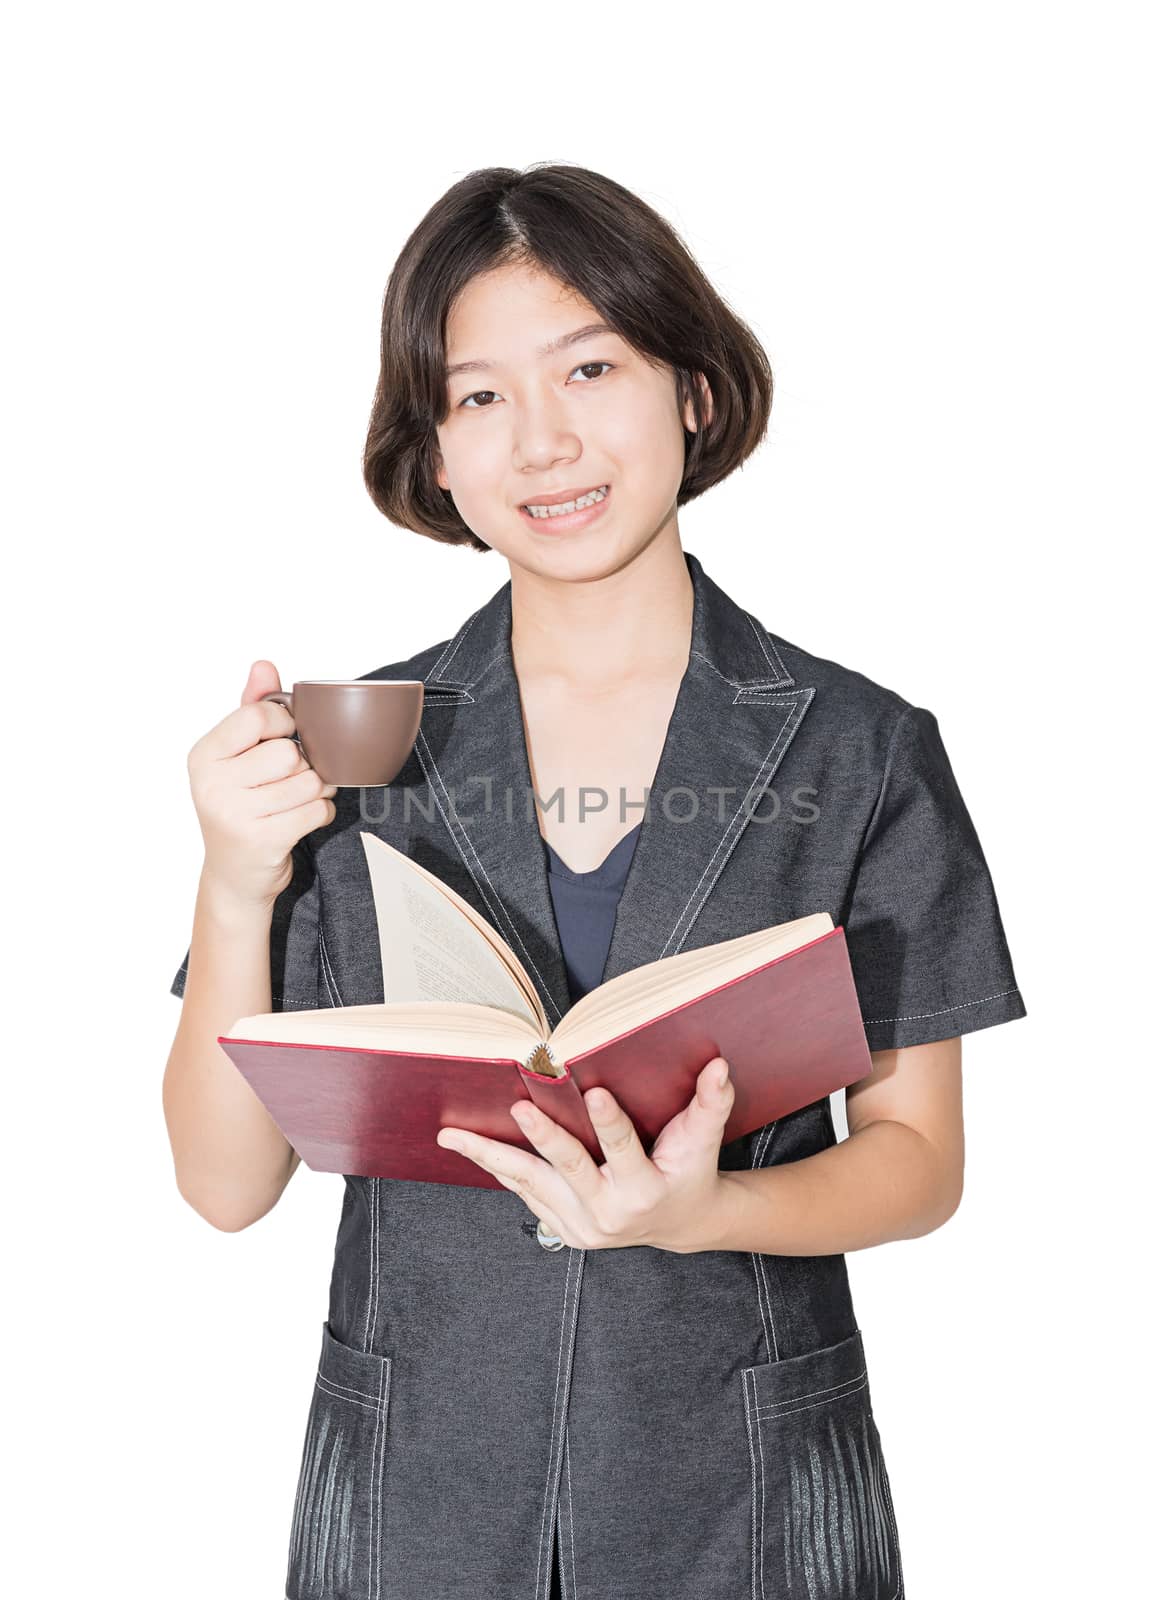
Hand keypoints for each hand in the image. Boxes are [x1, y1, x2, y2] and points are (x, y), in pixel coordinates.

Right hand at [186, 659, 337, 910]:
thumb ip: (251, 709)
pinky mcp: (263, 841)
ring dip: (315, 791)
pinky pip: (316, 810)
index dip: (284, 724)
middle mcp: (213, 784)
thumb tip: (263, 665)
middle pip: (289, 752)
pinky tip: (301, 820)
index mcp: (204, 755)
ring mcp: (235, 815)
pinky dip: (320, 813)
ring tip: (296, 801)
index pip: (257, 716)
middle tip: (292, 779)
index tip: (284, 738)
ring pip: (308, 781)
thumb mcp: (237, 756)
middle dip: (303, 765)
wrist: (234, 876)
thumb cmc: (240, 806)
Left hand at [435, 1055, 737, 1253]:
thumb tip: (718, 1065)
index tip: (594, 1091)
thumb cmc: (690, 1172)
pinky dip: (501, 1167)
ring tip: (454, 1135)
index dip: (609, 1123)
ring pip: (531, 1183)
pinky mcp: (564, 1229)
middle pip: (567, 1168)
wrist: (680, 1224)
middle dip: (542, 1137)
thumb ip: (710, 1104)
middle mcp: (609, 1214)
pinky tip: (475, 1145)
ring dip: (491, 1156)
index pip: (624, 1150)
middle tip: (518, 1108)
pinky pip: (527, 1192)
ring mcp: (582, 1226)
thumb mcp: (702, 1143)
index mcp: (644, 1191)